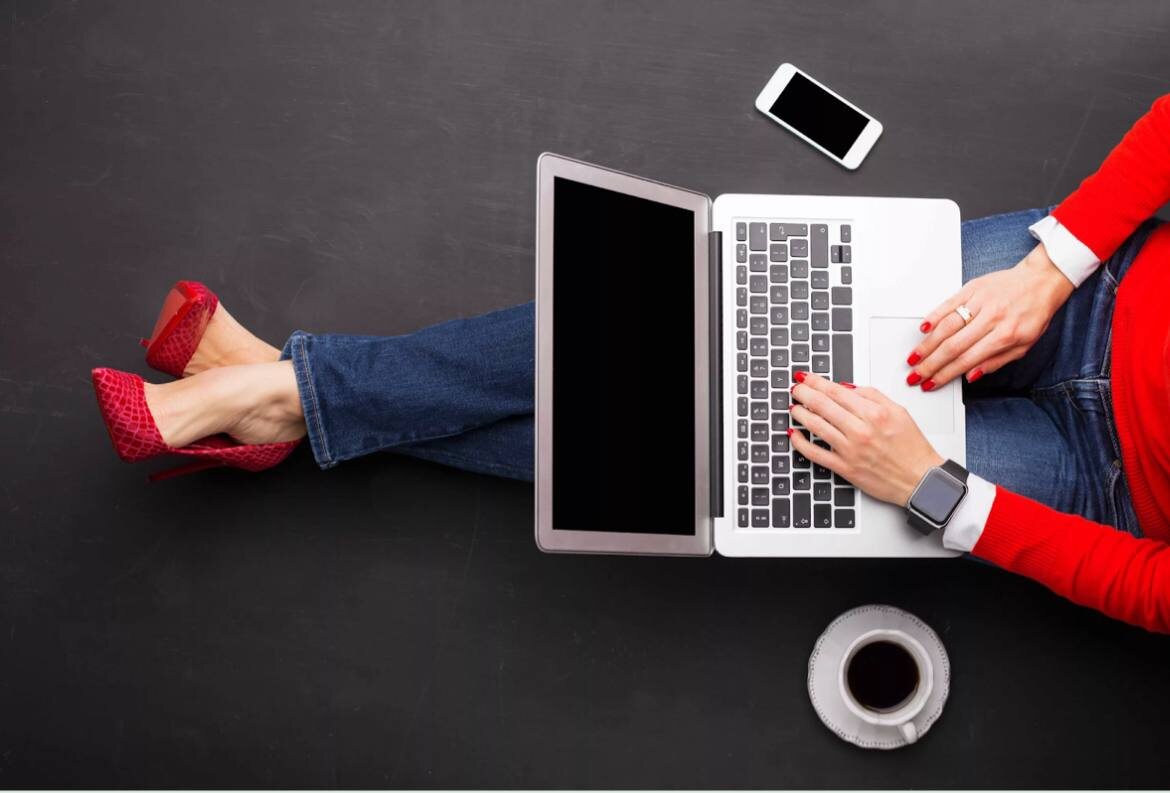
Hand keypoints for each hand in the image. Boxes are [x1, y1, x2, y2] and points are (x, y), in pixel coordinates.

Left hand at [789, 372, 943, 506]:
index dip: (816, 382)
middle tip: (796, 389)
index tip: (806, 377)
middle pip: (822, 405)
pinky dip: (800, 443)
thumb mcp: (899, 411)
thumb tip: (845, 387)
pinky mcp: (844, 468)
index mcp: (874, 413)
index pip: (836, 391)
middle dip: (804, 393)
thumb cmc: (912, 448)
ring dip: (800, 414)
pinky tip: (794, 434)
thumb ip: (872, 395)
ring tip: (794, 407)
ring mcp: (850, 450)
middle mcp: (860, 430)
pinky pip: (815, 454)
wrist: (920, 479)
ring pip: (815, 426)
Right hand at [907, 243, 1073, 388]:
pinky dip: (933, 316)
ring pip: (947, 326)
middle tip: (915, 375)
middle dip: (930, 364)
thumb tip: (972, 375)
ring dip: (927, 344)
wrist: (1042, 280)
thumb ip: (997, 361)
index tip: (931, 383)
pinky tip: (923, 328)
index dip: (945, 374)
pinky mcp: (973, 287)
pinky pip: (948, 303)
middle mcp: (991, 318)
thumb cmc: (1034, 313)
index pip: (966, 360)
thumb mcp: (1025, 345)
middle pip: (952, 346)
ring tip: (914, 357)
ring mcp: (980, 302)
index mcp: (1005, 336)